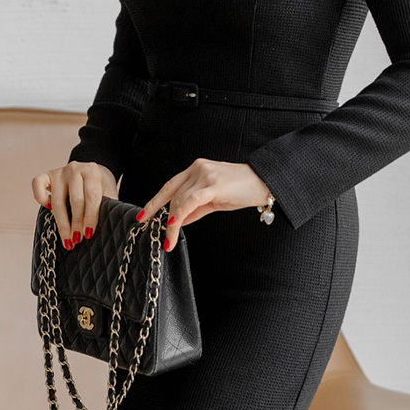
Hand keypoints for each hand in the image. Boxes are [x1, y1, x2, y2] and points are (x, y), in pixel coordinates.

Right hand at [31, 161, 118, 249]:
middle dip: (76, 224)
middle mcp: (75, 169)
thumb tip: (106, 226)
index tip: (88, 234)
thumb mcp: (109, 193)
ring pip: (57, 201)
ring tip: (67, 239)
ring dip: (62, 223)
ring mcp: (60, 171)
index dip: (90, 218)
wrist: (92, 171)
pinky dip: (40, 198)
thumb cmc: (100, 187)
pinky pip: (37, 184)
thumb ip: (108, 205)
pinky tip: (48, 210)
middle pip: (75, 201)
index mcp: (93, 171)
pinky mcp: (47, 175)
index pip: (92, 197)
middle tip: (77, 240)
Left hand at [136, 158, 271, 251]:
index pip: (169, 186)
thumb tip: (178, 221)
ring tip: (169, 240)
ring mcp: (205, 175)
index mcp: (195, 169)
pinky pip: (191, 201)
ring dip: (171, 223)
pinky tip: (174, 226)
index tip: (143, 216)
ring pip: (180, 200)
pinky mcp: (214, 185)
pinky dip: (180, 214)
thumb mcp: (215, 200)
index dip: (155, 202)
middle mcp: (197, 168)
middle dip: (163, 218)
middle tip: (163, 239)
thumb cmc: (243, 190)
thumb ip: (195, 209)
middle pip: (173, 195)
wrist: (266, 181)